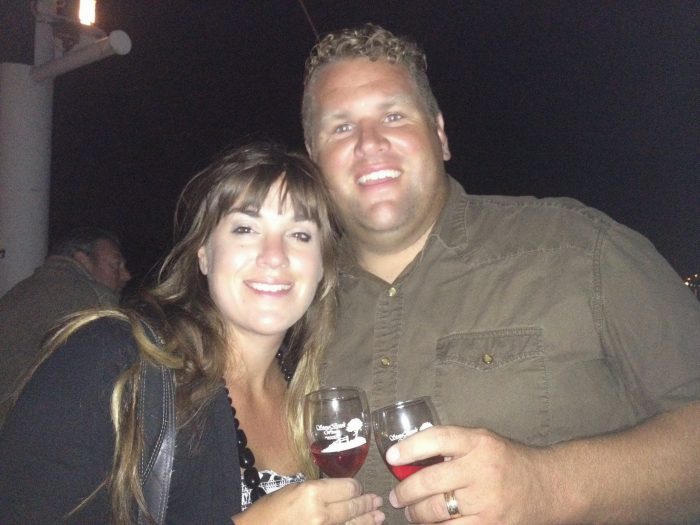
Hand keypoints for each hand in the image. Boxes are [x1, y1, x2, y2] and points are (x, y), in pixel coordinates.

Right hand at [233, 477, 384, 524]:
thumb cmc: (268, 512)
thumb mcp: (292, 489)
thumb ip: (317, 489)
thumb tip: (338, 491)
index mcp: (313, 493)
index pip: (348, 487)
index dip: (356, 487)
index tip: (357, 487)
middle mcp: (321, 513)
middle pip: (353, 506)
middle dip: (367, 503)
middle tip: (377, 501)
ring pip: (353, 524)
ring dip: (368, 520)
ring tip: (379, 517)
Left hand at [386, 425, 553, 523]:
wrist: (549, 486)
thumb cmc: (509, 462)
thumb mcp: (483, 442)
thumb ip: (452, 447)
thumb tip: (410, 457)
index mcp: (478, 443)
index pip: (437, 439)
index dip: (410, 447)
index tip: (392, 456)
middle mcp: (482, 470)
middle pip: (430, 481)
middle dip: (405, 491)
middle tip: (396, 496)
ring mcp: (487, 501)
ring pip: (436, 510)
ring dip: (416, 514)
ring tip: (411, 512)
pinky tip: (431, 524)